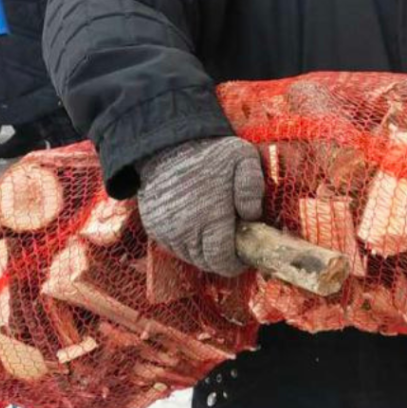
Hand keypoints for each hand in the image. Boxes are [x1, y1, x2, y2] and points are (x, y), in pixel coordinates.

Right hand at [137, 135, 263, 275]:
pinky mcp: (154, 228)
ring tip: (217, 229)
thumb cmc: (210, 152)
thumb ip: (252, 186)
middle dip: (223, 256)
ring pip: (191, 257)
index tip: (245, 254)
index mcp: (209, 218)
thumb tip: (252, 216)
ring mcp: (165, 231)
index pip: (222, 261)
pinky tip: (199, 224)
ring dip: (205, 250)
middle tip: (234, 239)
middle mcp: (184, 231)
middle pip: (207, 262)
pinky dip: (188, 242)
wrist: (168, 144)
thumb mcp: (242, 158)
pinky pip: (175, 247)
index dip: (236, 263)